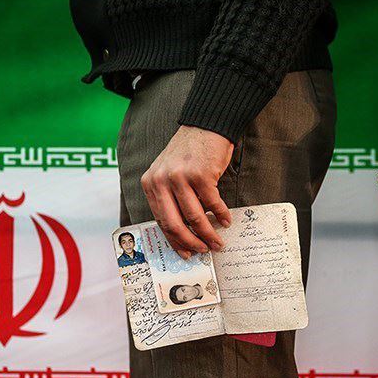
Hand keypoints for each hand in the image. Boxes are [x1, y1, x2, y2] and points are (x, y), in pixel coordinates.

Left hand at [141, 125, 233, 259]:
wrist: (206, 125)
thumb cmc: (190, 152)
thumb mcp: (169, 173)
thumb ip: (169, 198)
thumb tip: (183, 230)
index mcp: (150, 183)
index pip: (161, 221)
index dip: (174, 241)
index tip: (186, 252)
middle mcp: (161, 181)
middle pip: (175, 224)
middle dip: (191, 243)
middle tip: (203, 251)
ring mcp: (180, 177)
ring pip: (195, 217)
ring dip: (209, 233)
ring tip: (218, 241)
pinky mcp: (200, 174)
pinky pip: (212, 203)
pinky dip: (221, 215)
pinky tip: (226, 220)